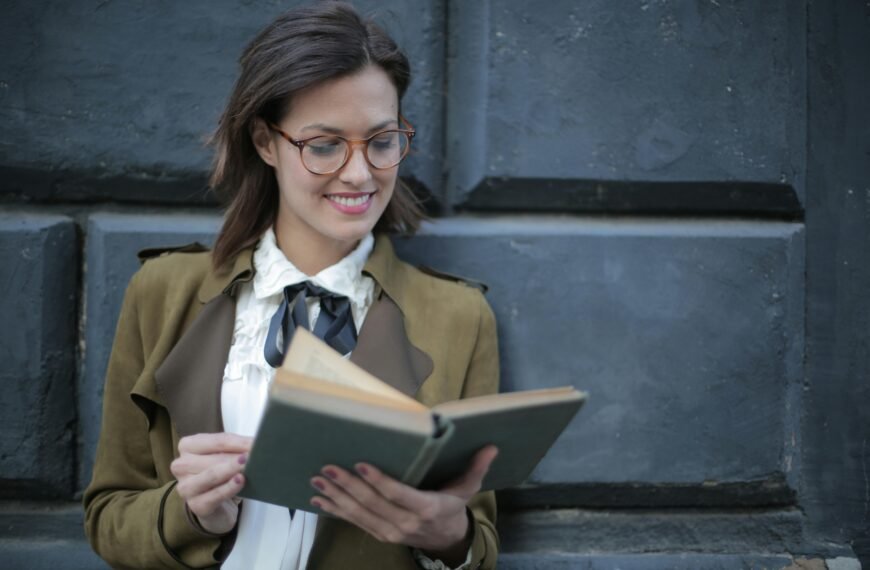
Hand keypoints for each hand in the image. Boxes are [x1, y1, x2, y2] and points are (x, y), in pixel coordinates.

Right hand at [170, 433, 252, 534]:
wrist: (217, 505)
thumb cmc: (221, 474)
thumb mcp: (226, 455)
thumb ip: (237, 447)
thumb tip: (259, 442)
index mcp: (188, 446)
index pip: (217, 441)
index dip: (240, 442)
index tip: (259, 442)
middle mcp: (182, 465)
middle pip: (215, 458)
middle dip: (238, 457)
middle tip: (259, 455)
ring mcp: (186, 487)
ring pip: (212, 475)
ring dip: (232, 469)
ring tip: (249, 465)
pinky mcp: (195, 505)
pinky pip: (214, 495)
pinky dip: (229, 487)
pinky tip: (240, 481)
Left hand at [309, 445, 497, 564]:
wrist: (447, 541)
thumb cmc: (453, 507)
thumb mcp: (467, 489)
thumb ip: (476, 468)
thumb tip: (491, 447)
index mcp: (426, 508)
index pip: (398, 495)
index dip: (379, 481)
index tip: (361, 464)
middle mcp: (405, 523)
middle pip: (373, 503)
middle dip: (348, 485)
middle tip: (329, 467)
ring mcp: (389, 531)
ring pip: (359, 514)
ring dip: (337, 497)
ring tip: (318, 480)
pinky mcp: (379, 534)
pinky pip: (354, 522)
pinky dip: (335, 510)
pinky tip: (319, 498)